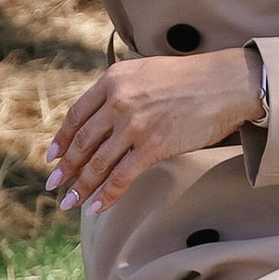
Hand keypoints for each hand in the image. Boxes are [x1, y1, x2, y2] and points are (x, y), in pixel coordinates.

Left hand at [45, 49, 260, 217]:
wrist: (226, 83)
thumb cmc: (191, 78)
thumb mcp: (145, 72)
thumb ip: (120, 90)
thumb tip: (102, 117)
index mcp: (113, 79)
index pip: (77, 115)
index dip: (62, 139)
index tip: (52, 156)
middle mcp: (118, 101)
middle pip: (83, 141)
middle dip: (66, 167)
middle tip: (54, 184)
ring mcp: (134, 125)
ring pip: (98, 163)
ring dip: (80, 187)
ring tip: (69, 202)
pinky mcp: (153, 146)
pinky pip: (121, 177)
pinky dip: (106, 195)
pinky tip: (96, 207)